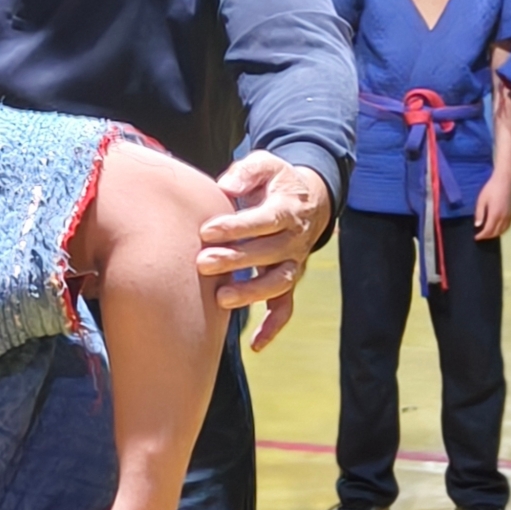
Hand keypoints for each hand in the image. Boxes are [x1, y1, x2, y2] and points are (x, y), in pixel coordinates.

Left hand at [201, 151, 332, 350]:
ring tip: (221, 299)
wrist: (307, 200)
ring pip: (278, 283)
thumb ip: (246, 172)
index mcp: (287, 209)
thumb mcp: (264, 165)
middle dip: (236, 260)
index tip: (207, 230)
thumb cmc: (274, 182)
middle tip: (203, 262)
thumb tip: (226, 187)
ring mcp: (293, 263)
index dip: (237, 226)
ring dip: (251, 293)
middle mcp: (294, 240)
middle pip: (268, 253)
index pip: (263, 220)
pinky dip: (273, 327)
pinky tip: (255, 344)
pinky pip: (285, 307)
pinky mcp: (289, 281)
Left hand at [472, 171, 510, 240]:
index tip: (476, 238)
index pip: (488, 230)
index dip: (482, 236)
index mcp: (494, 214)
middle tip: (480, 236)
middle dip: (487, 236)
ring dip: (495, 234)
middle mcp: (503, 217)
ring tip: (487, 234)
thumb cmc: (490, 189)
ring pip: (503, 230)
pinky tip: (497, 229)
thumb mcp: (481, 200)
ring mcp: (509, 215)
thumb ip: (479, 214)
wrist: (504, 181)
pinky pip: (507, 226)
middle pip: (496, 232)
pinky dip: (502, 230)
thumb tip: (477, 225)